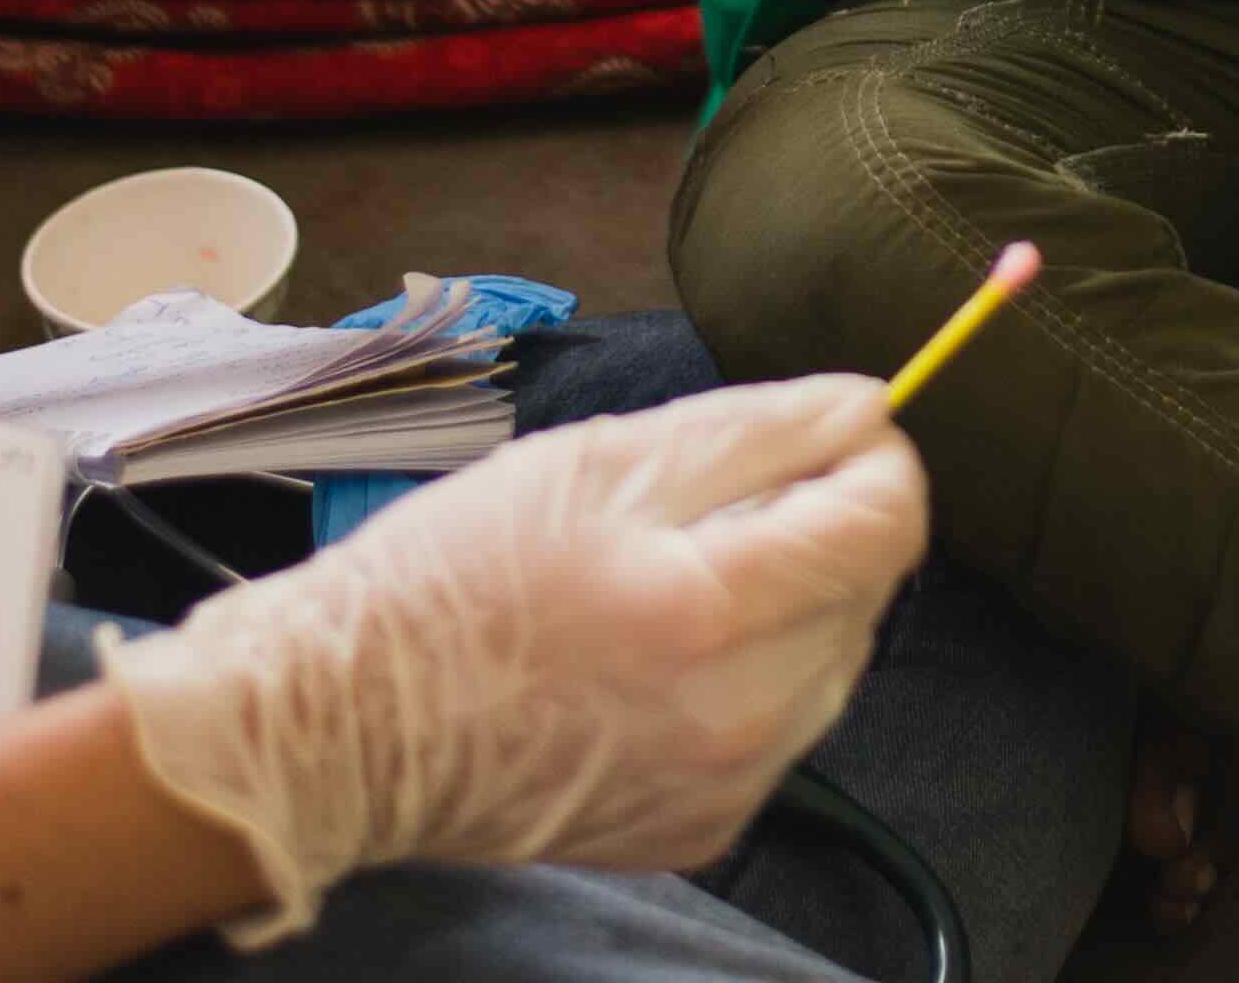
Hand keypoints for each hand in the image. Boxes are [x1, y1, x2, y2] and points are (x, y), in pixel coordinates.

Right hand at [103, 375, 925, 928]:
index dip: (877, 457)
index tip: (838, 432)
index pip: (887, 523)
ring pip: (835, 664)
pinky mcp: (704, 829)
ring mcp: (726, 788)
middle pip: (868, 592)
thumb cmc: (454, 575)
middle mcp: (737, 718)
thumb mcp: (596, 461)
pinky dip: (752, 680)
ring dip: (793, 606)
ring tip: (679, 583)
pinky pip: (782, 731)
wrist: (350, 728)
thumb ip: (752, 432)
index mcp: (709, 610)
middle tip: (716, 507)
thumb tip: (868, 409)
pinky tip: (661, 656)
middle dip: (823, 529)